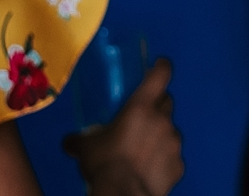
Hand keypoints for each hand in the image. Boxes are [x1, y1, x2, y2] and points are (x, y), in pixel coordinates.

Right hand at [63, 57, 184, 195]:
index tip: (160, 64)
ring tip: (142, 150)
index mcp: (142, 107)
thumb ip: (79, 140)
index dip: (162, 67)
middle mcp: (162, 120)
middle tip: (142, 118)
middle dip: (157, 106)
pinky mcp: (180, 165)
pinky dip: (164, 160)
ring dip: (160, 135)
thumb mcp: (86, 149)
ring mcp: (175, 142)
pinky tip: (149, 169)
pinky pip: (173, 157)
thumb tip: (68, 141)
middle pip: (166, 103)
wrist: (124, 193)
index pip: (160, 76)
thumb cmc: (104, 163)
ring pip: (171, 131)